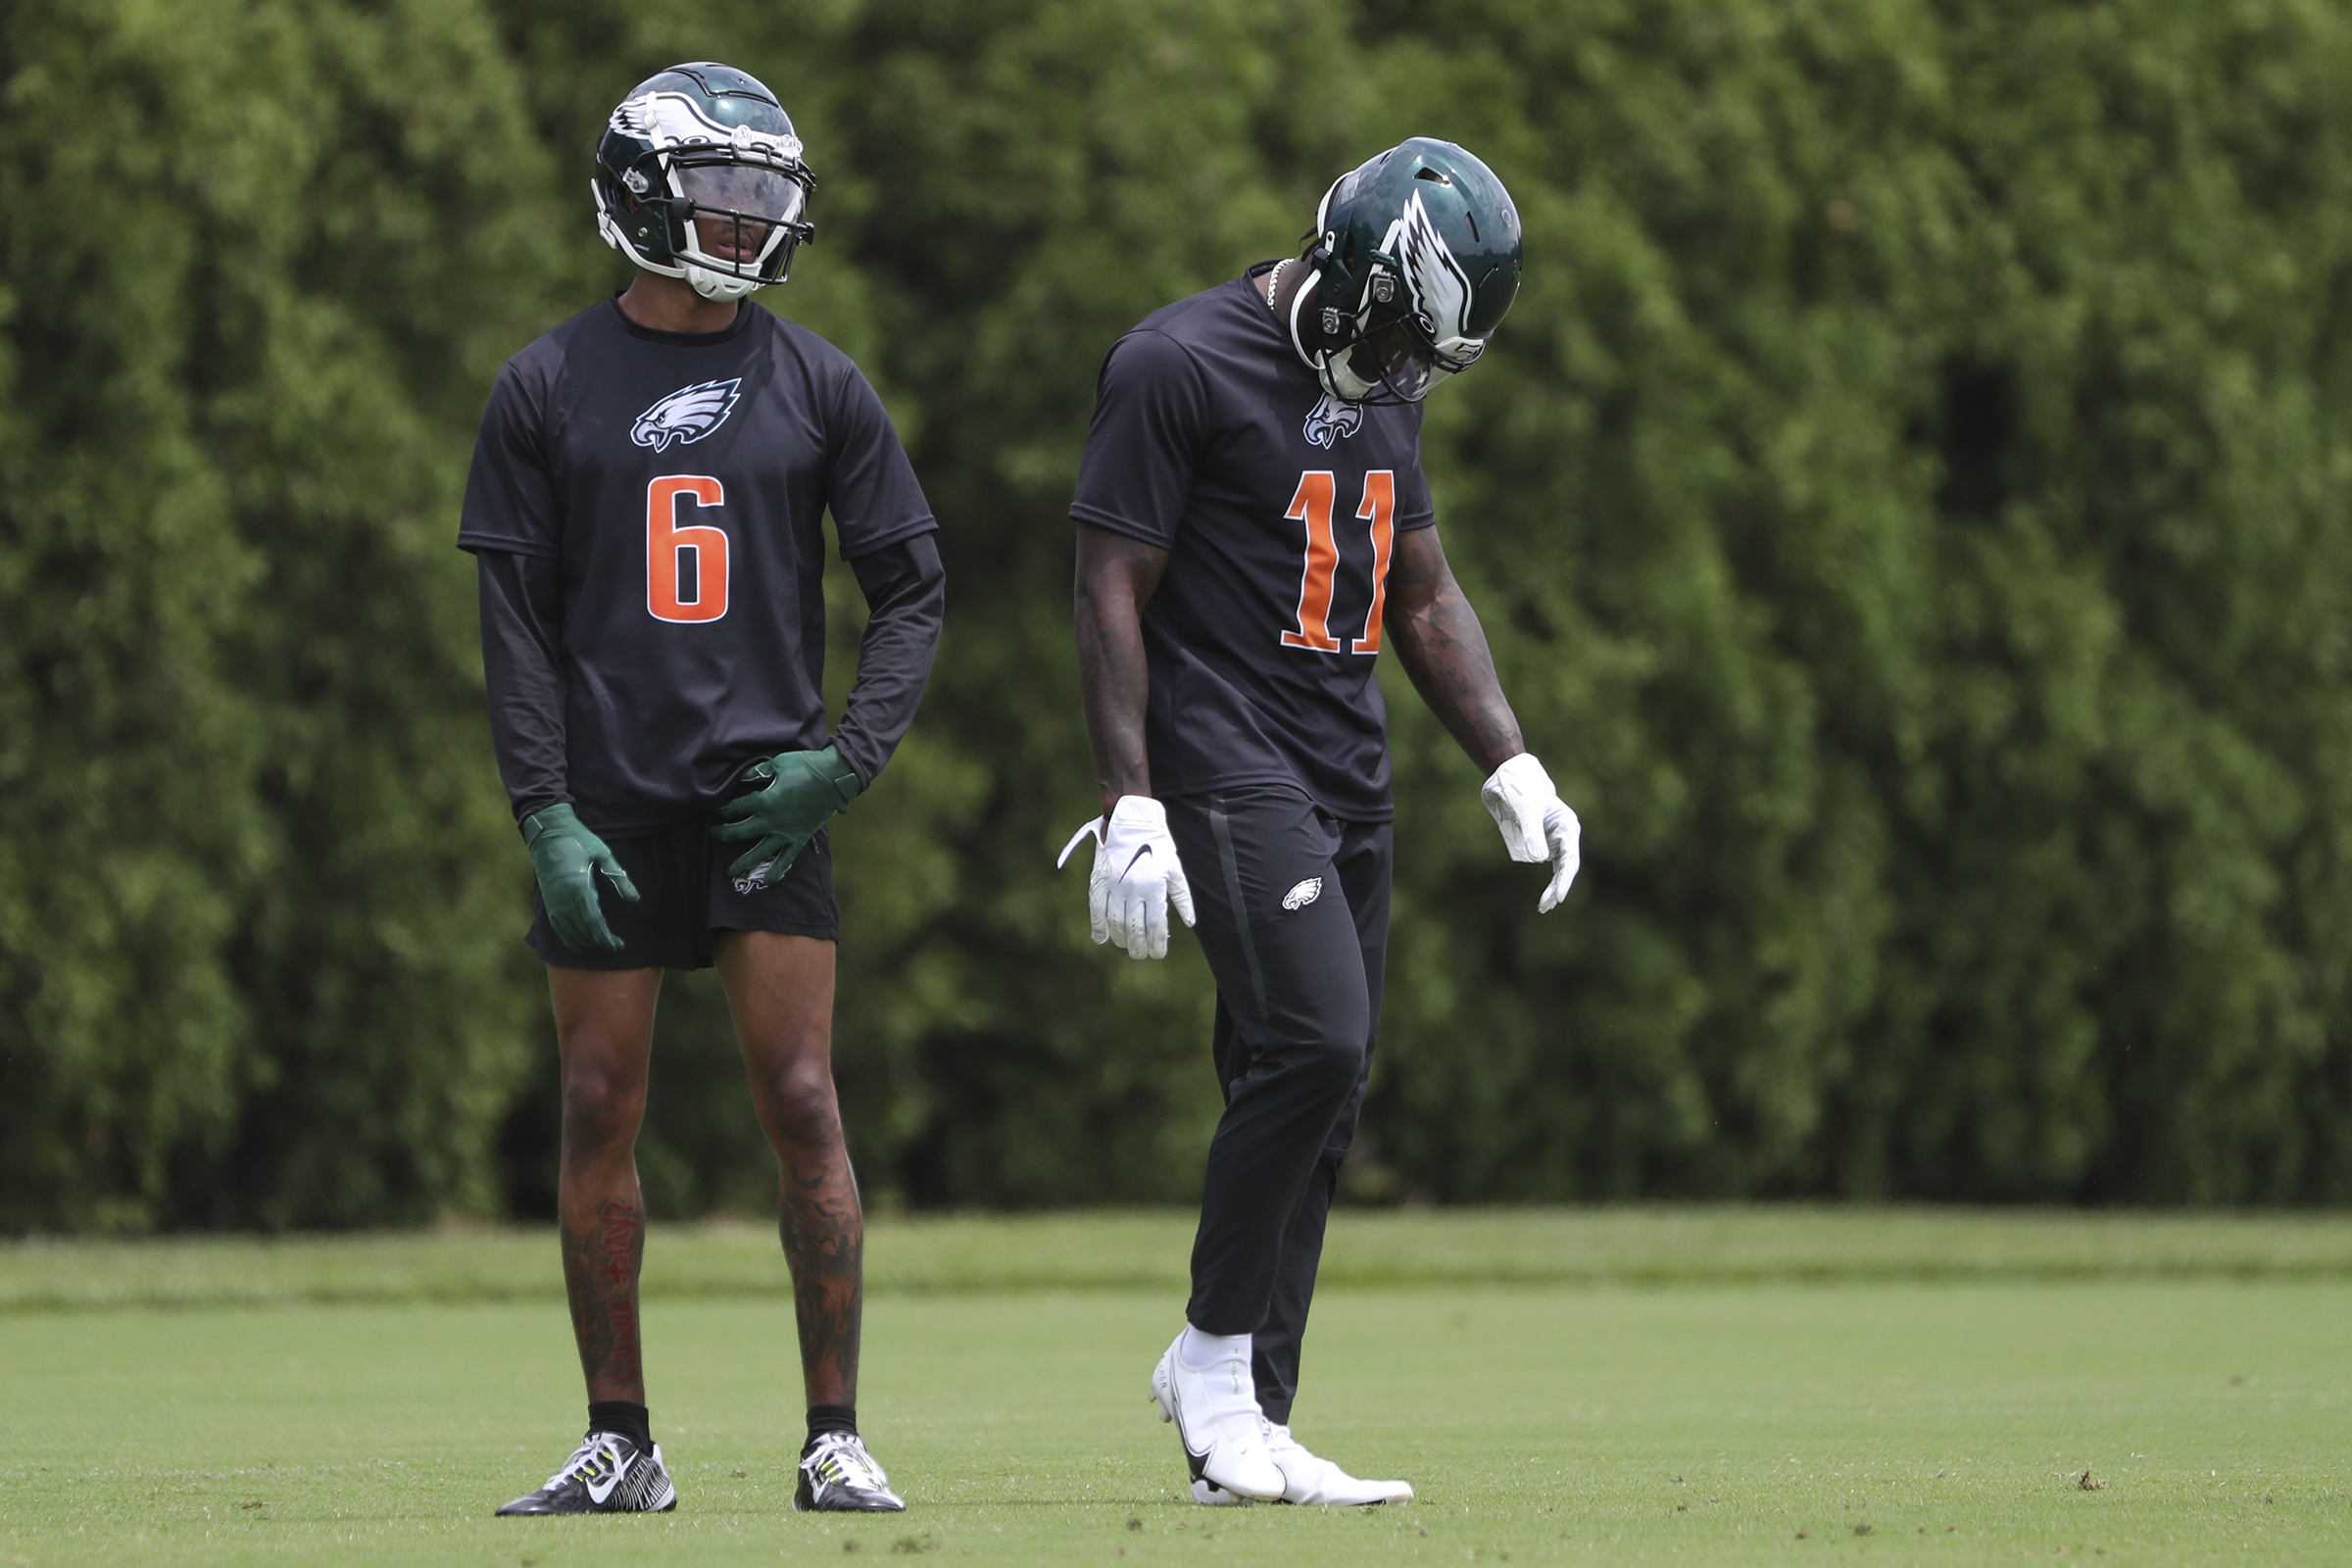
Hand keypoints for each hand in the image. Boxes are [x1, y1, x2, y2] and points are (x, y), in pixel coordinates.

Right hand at [522, 803, 640, 952]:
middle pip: (583, 930)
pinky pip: (557, 926)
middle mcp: (564, 899)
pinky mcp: (548, 900)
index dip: (605, 937)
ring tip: (598, 949)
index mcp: (579, 887)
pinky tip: (576, 943)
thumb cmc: (579, 841)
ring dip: (583, 943)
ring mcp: (554, 901)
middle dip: (598, 943)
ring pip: (568, 931)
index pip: (594, 922)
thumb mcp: (603, 854)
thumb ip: (618, 877)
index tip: (617, 946)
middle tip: (613, 949)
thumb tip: (634, 899)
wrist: (549, 833)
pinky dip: (567, 937)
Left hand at [711, 745, 862, 888]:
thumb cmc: (807, 766)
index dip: (725, 810)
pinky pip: (787, 858)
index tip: (717, 811)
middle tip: (714, 835)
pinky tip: (767, 881)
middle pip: (741, 832)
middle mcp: (771, 821)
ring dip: (744, 862)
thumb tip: (745, 778)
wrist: (834, 778)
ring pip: (760, 851)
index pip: (737, 808)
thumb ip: (759, 772)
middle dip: (725, 834)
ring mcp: (785, 832)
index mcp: (764, 800)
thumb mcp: (779, 763)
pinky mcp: (799, 838)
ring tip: (731, 871)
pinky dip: (777, 871)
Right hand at [1055, 795, 1196, 958]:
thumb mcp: (1174, 869)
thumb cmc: (1158, 845)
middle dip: (1138, 946)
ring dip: (1121, 938)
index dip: (1156, 943)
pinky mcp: (1099, 880)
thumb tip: (1189, 923)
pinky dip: (1097, 926)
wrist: (1131, 821)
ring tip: (1127, 946)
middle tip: (1141, 955)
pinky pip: (1096, 909)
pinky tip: (1101, 938)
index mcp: (1154, 888)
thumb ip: (1182, 898)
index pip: (1155, 925)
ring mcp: (1114, 886)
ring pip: (1115, 922)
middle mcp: (1133, 890)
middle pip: (1134, 928)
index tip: (1157, 953)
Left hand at [1480, 753, 1580, 912]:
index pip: (1569, 858)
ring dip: (1553, 886)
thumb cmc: (1519, 789)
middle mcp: (1562, 834)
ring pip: (1556, 868)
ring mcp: (1551, 839)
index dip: (1564, 879)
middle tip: (1548, 906)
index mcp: (1566, 826)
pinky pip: (1543, 863)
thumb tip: (1540, 860)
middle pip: (1565, 867)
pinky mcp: (1538, 841)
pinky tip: (1543, 894)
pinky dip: (1544, 878)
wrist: (1507, 777)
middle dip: (1558, 887)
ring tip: (1544, 906)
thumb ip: (1531, 832)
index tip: (1558, 896)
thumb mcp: (1525, 810)